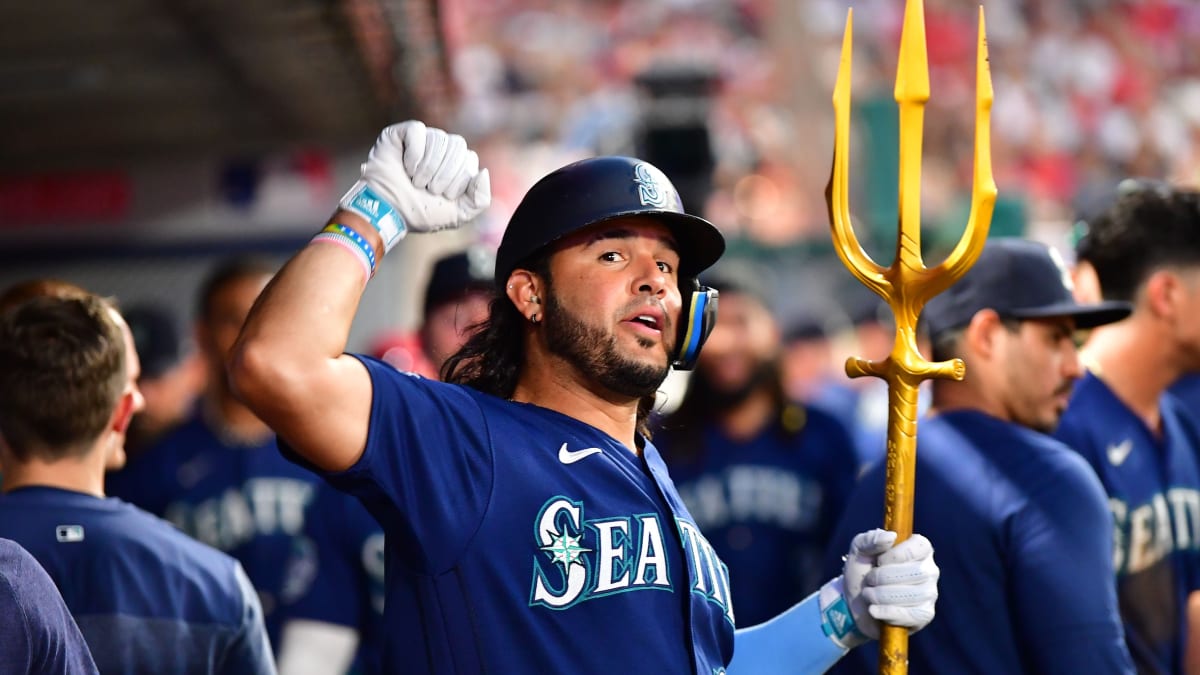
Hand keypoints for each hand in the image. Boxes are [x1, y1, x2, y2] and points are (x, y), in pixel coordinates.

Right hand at [340, 121, 490, 251]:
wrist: (389, 211)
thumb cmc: (420, 212)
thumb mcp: (458, 214)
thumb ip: (480, 199)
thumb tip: (483, 172)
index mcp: (457, 164)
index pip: (469, 158)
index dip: (458, 179)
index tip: (443, 195)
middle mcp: (442, 149)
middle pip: (457, 145)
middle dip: (445, 174)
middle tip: (429, 189)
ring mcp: (423, 139)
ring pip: (439, 138)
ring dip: (428, 167)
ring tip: (416, 181)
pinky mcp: (403, 133)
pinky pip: (418, 130)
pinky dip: (414, 153)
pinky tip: (407, 166)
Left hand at [819, 529, 938, 649]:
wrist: (853, 602)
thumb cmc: (862, 570)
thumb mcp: (859, 550)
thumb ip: (870, 539)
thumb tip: (891, 537)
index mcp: (918, 549)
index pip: (920, 546)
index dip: (896, 554)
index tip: (879, 560)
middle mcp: (929, 570)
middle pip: (916, 572)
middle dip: (883, 577)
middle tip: (869, 580)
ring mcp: (929, 594)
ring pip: (913, 595)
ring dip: (882, 595)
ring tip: (869, 594)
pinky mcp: (924, 615)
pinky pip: (912, 615)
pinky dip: (888, 612)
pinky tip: (874, 610)